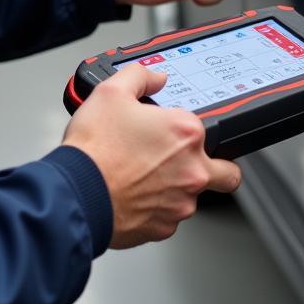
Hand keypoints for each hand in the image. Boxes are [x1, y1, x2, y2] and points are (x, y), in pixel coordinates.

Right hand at [63, 64, 241, 247]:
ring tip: (144, 176)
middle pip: (227, 173)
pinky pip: (167, 218)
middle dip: (217, 167)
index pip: (210, 128)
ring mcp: (179, 203)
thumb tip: (155, 77)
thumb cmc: (95, 149)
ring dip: (176, 188)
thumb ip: (140, 76)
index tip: (169, 128)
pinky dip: (155, 208)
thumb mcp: (111, 92)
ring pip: (192, 197)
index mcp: (186, 134)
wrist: (76, 192)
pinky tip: (133, 195)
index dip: (186, 127)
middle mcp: (192, 171)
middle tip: (188, 161)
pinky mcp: (163, 227)